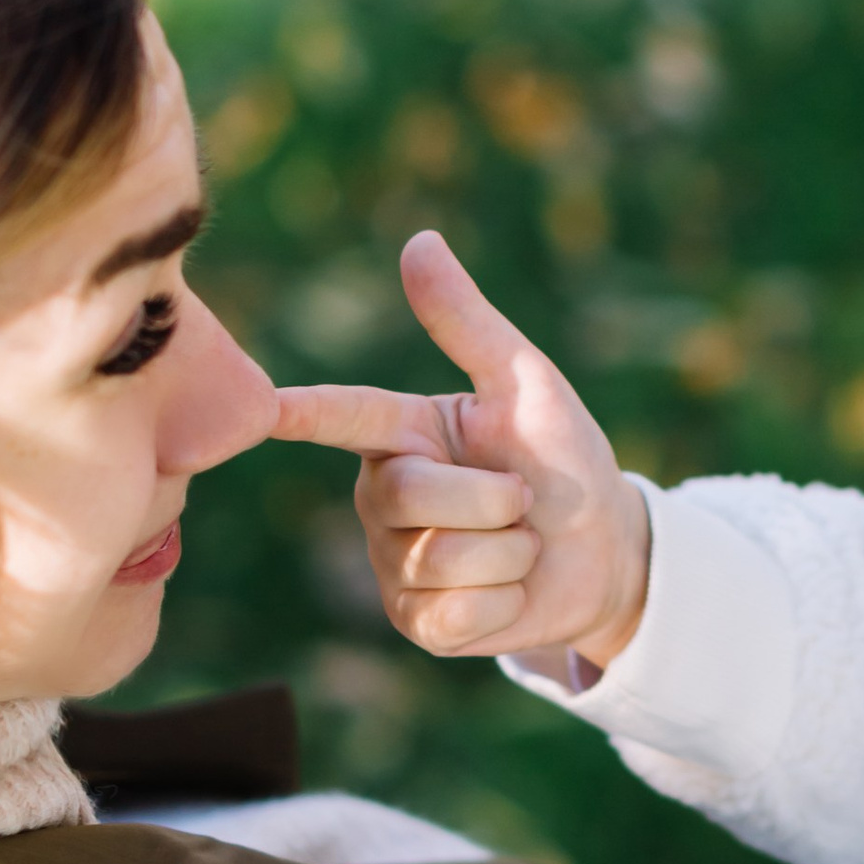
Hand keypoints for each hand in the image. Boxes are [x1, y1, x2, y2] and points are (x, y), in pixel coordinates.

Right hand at [270, 232, 651, 665]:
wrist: (604, 550)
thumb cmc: (563, 458)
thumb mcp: (527, 385)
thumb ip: (468, 322)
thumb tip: (419, 242)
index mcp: (401, 433)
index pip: (341, 416)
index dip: (302, 412)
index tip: (258, 405)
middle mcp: (382, 496)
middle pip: (414, 495)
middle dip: (495, 498)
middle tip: (523, 499)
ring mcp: (394, 565)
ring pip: (438, 558)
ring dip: (509, 551)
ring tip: (519, 544)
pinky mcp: (417, 622)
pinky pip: (454, 613)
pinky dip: (505, 602)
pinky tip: (510, 592)